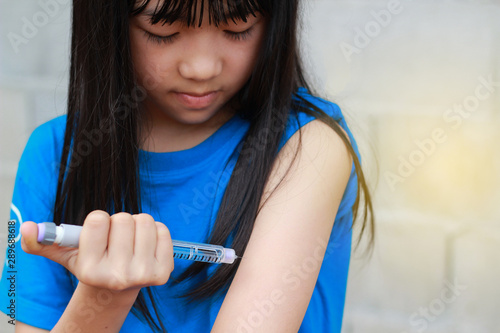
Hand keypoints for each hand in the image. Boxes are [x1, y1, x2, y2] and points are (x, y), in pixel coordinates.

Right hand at [20, 210, 173, 290]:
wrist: (118, 288)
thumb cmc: (93, 263)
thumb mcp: (66, 255)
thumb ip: (43, 241)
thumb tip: (27, 228)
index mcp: (90, 270)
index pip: (98, 219)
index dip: (98, 221)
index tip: (98, 233)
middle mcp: (117, 276)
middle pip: (124, 218)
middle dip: (119, 222)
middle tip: (115, 238)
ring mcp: (143, 275)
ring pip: (145, 221)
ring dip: (137, 224)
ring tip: (130, 240)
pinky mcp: (163, 271)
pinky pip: (163, 230)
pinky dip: (155, 230)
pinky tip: (145, 244)